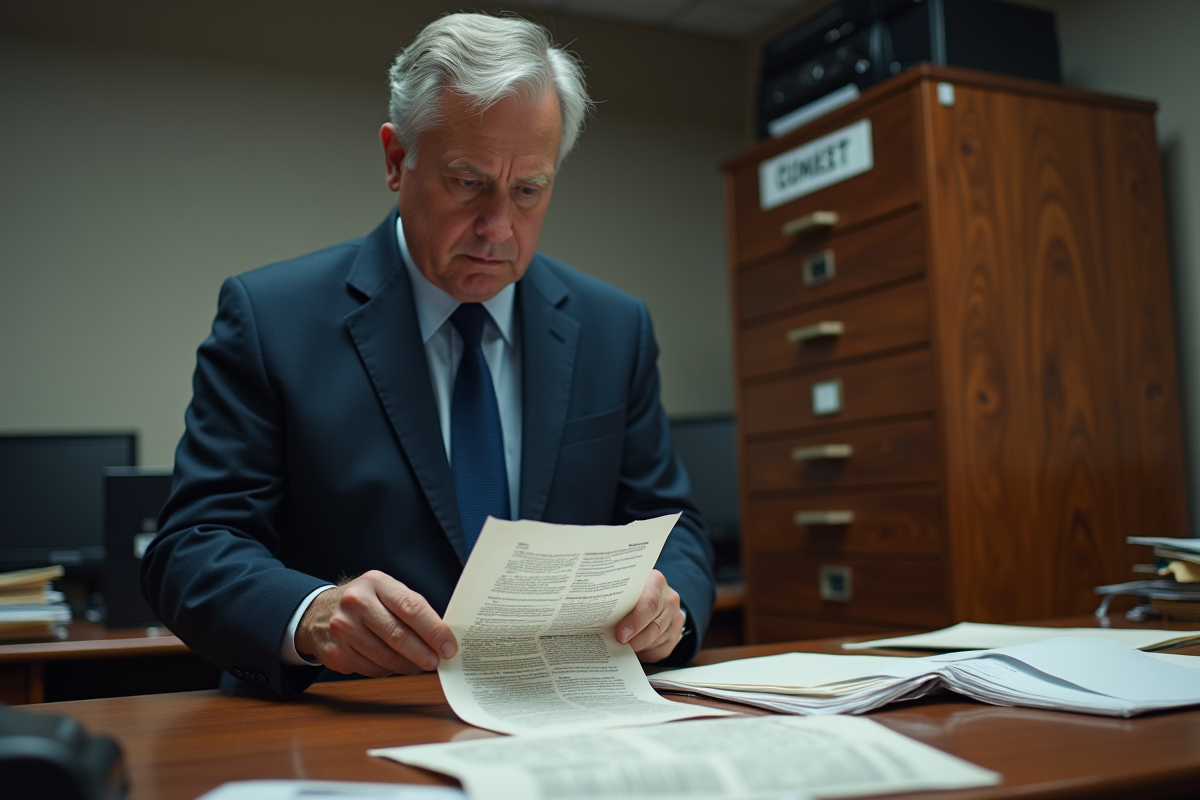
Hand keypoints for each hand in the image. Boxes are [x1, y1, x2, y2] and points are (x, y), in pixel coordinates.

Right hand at [294, 571, 456, 676]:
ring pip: (386, 657)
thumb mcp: (384, 592)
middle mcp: (356, 603)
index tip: (449, 646)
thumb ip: (411, 608)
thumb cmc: (363, 602)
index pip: (411, 607)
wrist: (318, 613)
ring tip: (420, 664)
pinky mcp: (335, 654)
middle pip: (399, 635)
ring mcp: (342, 629)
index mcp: (376, 583)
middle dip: (424, 653)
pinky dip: (389, 670)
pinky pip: (372, 669)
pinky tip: (394, 664)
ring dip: (409, 665)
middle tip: (438, 661)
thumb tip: (441, 637)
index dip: (434, 630)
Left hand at [615, 569, 683, 662]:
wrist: (651, 593)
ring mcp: (675, 618)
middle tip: (618, 645)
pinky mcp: (675, 635)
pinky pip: (660, 651)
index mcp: (656, 582)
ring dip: (638, 647)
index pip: (650, 603)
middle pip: (655, 626)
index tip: (621, 634)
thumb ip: (617, 598)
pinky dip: (644, 653)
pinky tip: (633, 649)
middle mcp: (670, 600)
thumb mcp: (624, 587)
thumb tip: (593, 615)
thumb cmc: (631, 592)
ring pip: (657, 640)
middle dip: (635, 639)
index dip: (636, 621)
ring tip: (621, 647)